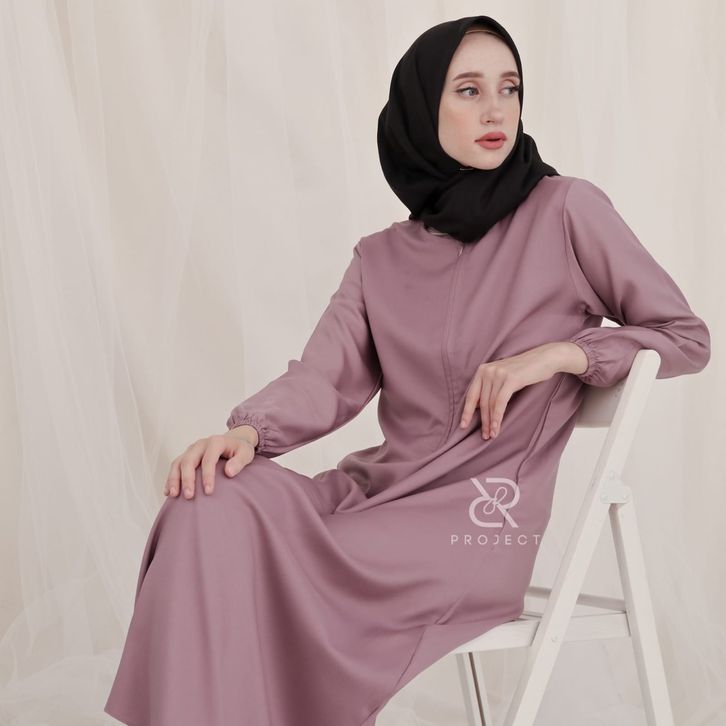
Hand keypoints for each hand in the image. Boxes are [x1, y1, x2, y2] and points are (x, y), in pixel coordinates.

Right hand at [163, 425, 258, 498]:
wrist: (234, 441)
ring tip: (173, 494)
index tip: (209, 492)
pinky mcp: (186, 455)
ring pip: (178, 463)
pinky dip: (170, 478)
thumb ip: (239, 461)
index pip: (209, 460)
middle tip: (189, 496)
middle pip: (189, 460)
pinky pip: (175, 466)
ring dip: (174, 479)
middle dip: (187, 479)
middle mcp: (200, 444)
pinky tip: (168, 492)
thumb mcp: (246, 453)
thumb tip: (229, 472)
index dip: (208, 476)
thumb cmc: (240, 449)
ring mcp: (191, 450)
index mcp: (215, 442)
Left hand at [459, 342, 587, 439]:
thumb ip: (490, 388)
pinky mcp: (510, 379)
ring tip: (492, 435)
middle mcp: (487, 370)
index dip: (466, 412)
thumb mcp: (502, 377)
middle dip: (482, 421)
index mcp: (482, 370)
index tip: (463, 426)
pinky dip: (498, 417)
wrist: (544, 358)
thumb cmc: (524, 371)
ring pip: (490, 404)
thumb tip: (477, 408)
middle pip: (481, 402)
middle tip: (484, 436)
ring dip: (491, 422)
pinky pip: (500, 403)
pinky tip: (497, 427)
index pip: (471, 395)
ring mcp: (498, 374)